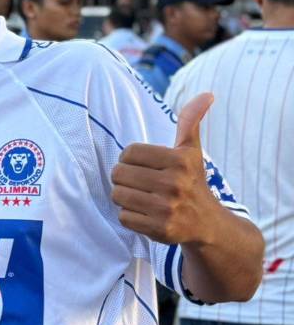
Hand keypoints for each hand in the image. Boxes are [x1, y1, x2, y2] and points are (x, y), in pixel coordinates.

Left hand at [111, 92, 217, 245]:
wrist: (207, 224)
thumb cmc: (192, 182)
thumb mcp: (192, 152)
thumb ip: (190, 122)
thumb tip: (206, 94)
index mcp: (180, 160)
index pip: (128, 152)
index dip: (130, 159)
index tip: (144, 166)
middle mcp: (174, 184)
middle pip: (119, 174)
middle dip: (125, 178)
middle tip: (141, 183)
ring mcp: (166, 208)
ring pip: (117, 195)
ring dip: (124, 196)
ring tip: (142, 197)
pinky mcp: (158, 229)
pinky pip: (123, 217)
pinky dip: (130, 216)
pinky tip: (146, 214)